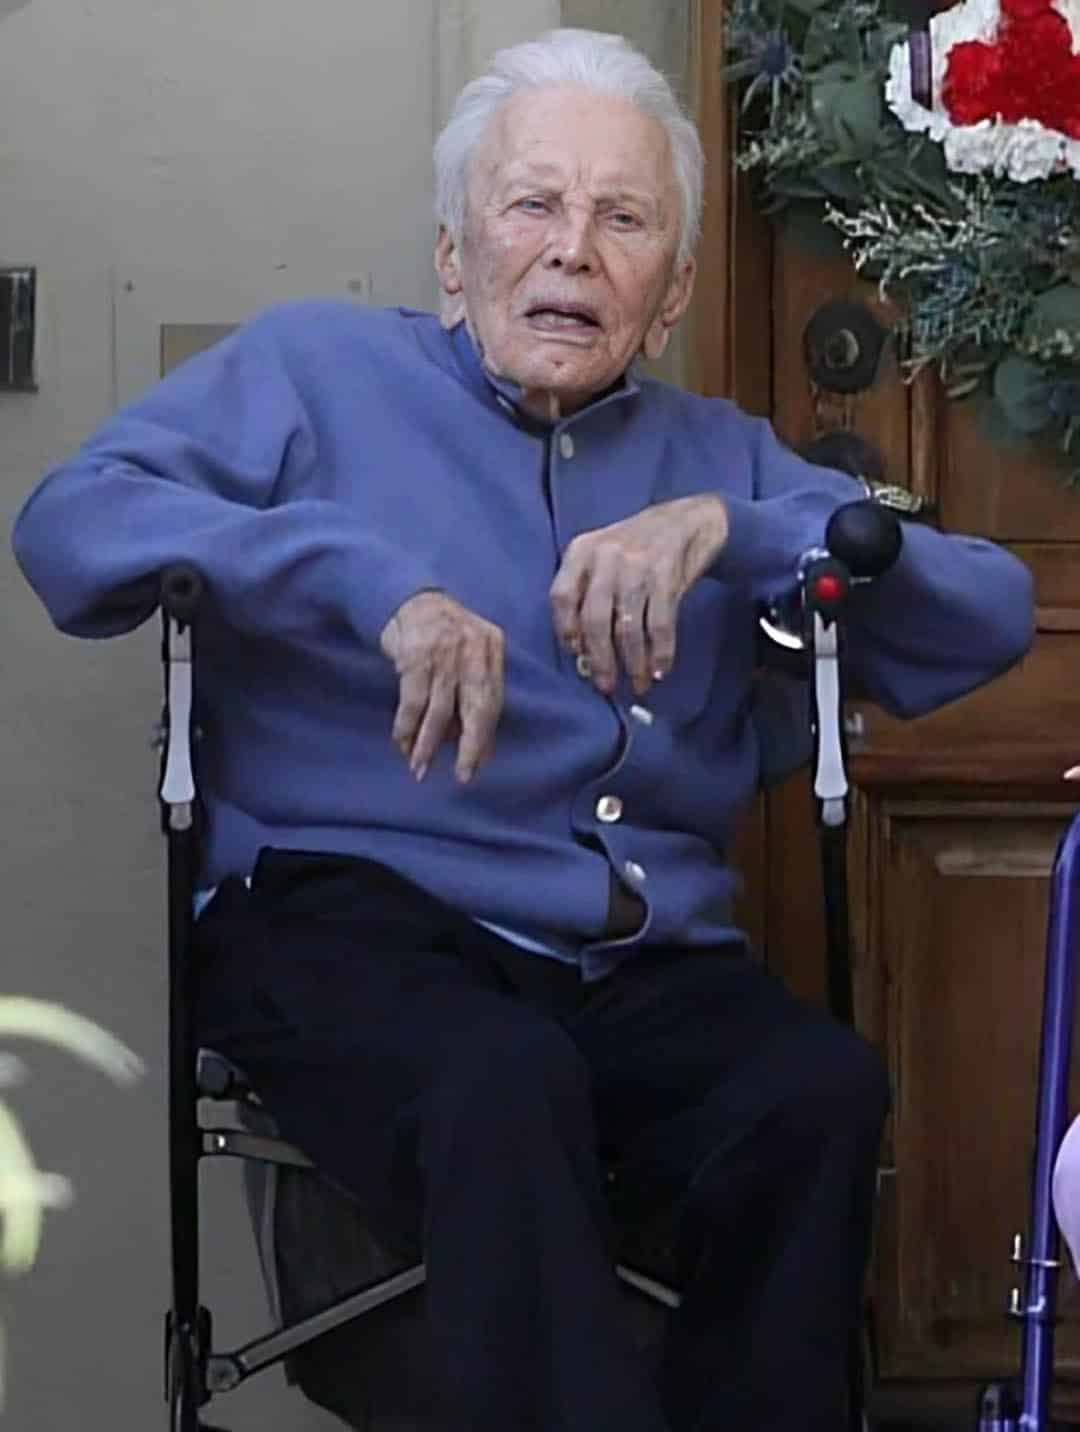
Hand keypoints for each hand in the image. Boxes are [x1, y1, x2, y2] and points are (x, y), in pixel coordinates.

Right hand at [380, 591, 504, 782]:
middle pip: (477, 708)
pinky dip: (406, 726)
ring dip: (427, 743)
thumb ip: (474, 692)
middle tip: (462, 774)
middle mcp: (473, 649)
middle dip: (469, 747)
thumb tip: (480, 747)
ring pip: (441, 710)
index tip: (477, 764)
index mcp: (491, 647)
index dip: (486, 736)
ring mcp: (445, 653)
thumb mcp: (467, 652)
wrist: (406, 596)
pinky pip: (413, 702)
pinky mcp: (416, 656)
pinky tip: (402, 741)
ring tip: (419, 767)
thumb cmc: (440, 632)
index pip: (493, 701)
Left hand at [549, 494, 728, 696]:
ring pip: (628, 627)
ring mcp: (637, 565)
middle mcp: (606, 556)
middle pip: (594, 618)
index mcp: (581, 551)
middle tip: (606, 686)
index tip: (577, 656)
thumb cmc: (637, 549)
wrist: (686, 520)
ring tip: (639, 685)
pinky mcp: (667, 576)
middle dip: (600, 659)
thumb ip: (587, 595)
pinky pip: (659, 624)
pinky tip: (660, 669)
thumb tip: (582, 653)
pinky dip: (660, 652)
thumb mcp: (602, 557)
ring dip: (633, 663)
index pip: (561, 596)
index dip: (565, 630)